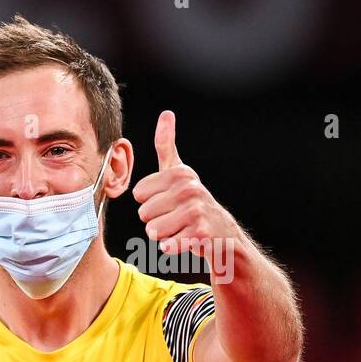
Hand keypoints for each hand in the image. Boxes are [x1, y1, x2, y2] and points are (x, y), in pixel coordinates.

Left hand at [132, 111, 240, 274]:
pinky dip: (172, 248)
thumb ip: (167, 145)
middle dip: (155, 220)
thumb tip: (166, 113)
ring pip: (153, 231)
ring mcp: (196, 211)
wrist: (222, 234)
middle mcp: (190, 189)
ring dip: (163, 235)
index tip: (168, 201)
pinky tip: (184, 241)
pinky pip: (167, 245)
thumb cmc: (193, 203)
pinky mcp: (200, 234)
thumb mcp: (179, 172)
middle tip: (175, 218)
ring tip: (179, 229)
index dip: (149, 201)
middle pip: (144, 213)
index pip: (138, 193)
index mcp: (180, 174)